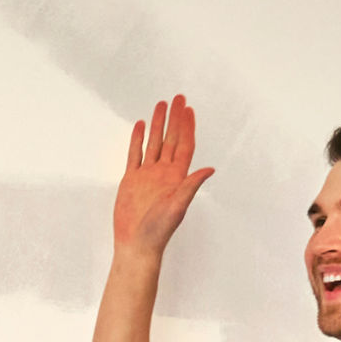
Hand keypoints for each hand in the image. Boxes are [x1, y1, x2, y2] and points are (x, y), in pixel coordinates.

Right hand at [113, 94, 216, 255]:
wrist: (136, 244)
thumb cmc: (158, 231)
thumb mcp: (177, 207)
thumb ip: (191, 186)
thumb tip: (209, 169)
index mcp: (177, 177)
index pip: (184, 145)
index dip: (187, 127)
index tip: (188, 109)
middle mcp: (164, 173)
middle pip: (171, 139)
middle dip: (174, 118)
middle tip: (177, 98)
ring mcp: (147, 175)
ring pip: (153, 142)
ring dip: (157, 124)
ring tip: (159, 105)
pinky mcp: (131, 180)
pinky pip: (135, 154)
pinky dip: (137, 140)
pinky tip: (139, 126)